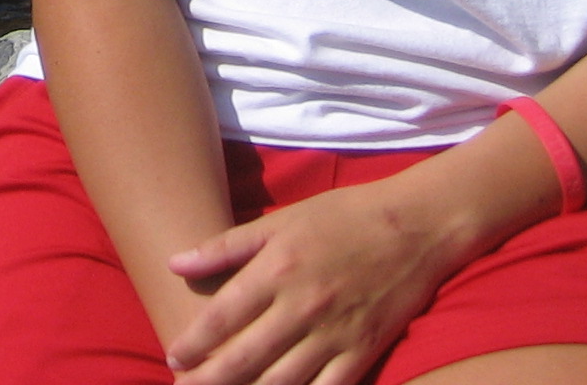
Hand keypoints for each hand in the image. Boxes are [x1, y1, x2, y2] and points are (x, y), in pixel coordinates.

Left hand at [160, 173, 472, 384]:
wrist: (413, 227)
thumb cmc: (342, 218)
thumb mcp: (281, 221)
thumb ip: (227, 246)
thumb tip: (176, 263)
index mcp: (278, 269)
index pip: (222, 316)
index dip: (194, 343)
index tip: (174, 357)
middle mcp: (302, 306)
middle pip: (244, 357)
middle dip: (208, 380)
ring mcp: (334, 334)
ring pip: (280, 382)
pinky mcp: (362, 352)